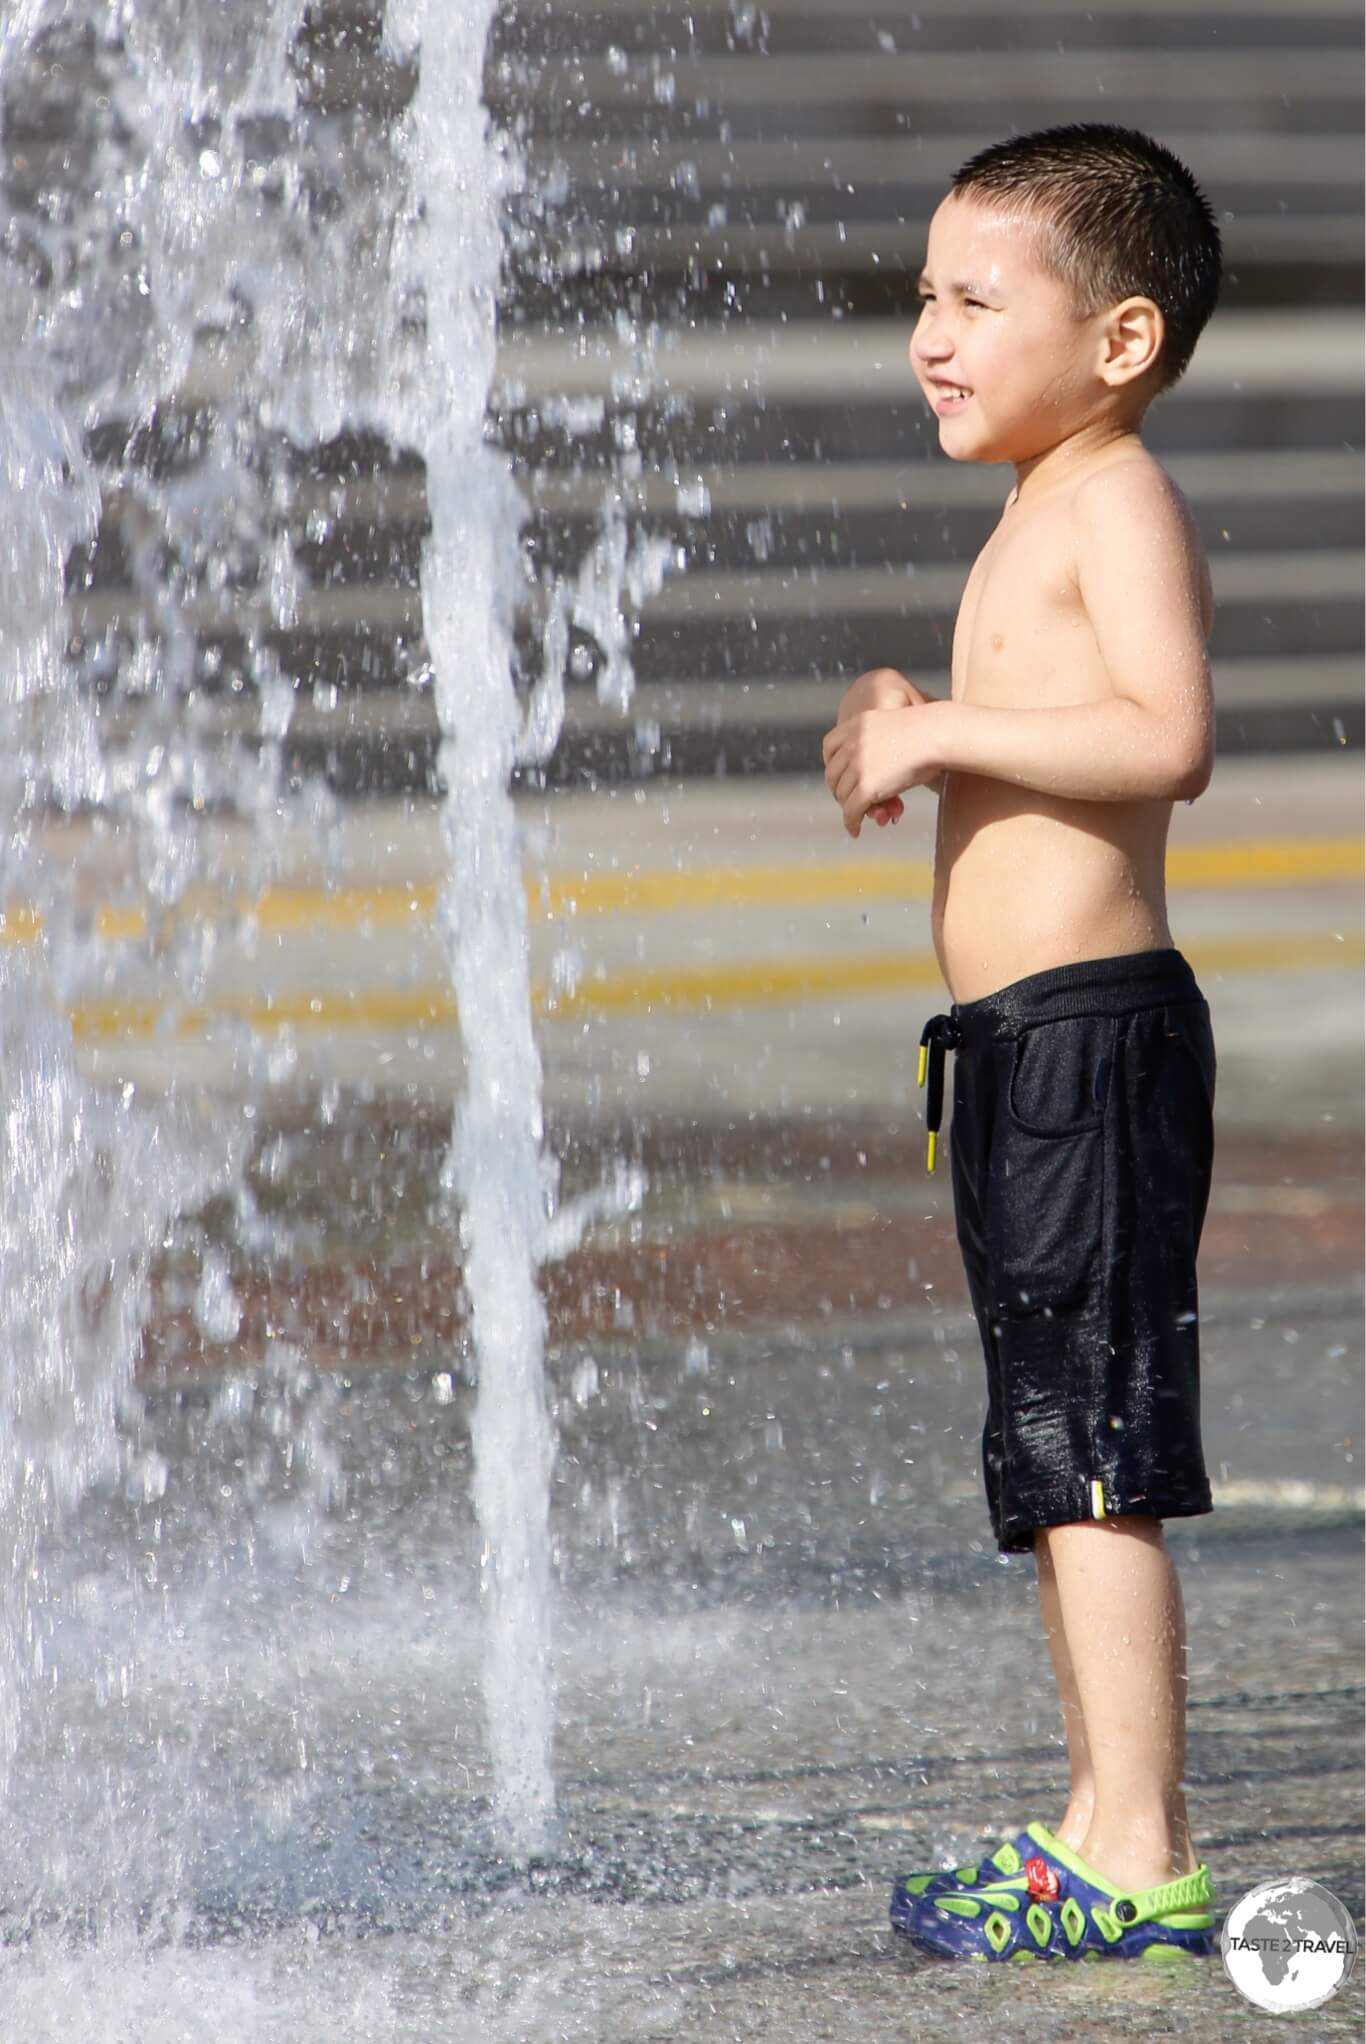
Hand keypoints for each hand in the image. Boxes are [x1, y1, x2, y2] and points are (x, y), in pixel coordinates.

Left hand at [821, 705, 938, 836]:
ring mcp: (857, 765)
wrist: (938, 735)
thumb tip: (881, 763)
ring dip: (848, 809)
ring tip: (856, 817)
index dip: (831, 764)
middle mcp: (852, 743)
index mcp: (857, 724)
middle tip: (848, 801)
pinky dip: (851, 823)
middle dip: (839, 790)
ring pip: (842, 795)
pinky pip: (851, 811)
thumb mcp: (895, 727)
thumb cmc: (931, 731)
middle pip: (833, 774)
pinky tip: (855, 831)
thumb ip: (880, 742)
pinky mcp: (866, 786)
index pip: (829, 746)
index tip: (840, 776)